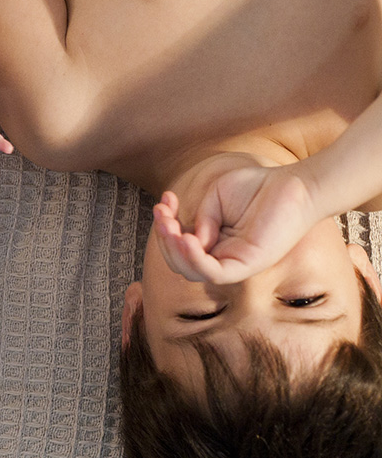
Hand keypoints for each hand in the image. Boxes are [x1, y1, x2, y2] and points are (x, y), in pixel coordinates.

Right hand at [152, 165, 321, 283]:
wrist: (294, 184)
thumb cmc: (258, 188)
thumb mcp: (216, 199)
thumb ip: (201, 220)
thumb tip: (191, 241)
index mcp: (215, 243)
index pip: (180, 247)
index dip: (165, 227)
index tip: (164, 200)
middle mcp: (223, 257)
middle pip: (181, 263)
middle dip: (164, 239)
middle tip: (162, 213)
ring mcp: (236, 263)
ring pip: (193, 272)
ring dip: (174, 250)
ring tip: (170, 226)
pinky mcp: (249, 265)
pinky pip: (215, 273)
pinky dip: (195, 259)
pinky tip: (186, 239)